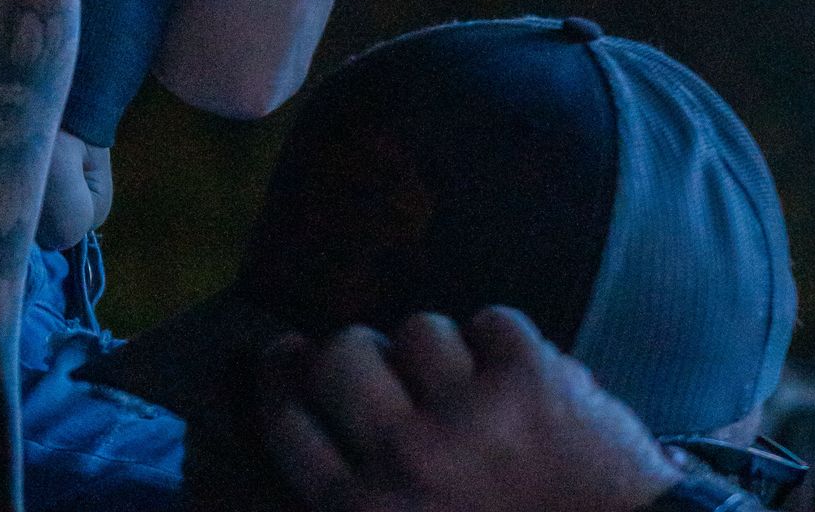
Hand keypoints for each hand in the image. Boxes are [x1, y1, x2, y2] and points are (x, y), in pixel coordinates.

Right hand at [253, 308, 675, 511]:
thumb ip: (359, 499)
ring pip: (419, 330)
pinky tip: (523, 388)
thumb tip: (326, 445)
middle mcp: (407, 460)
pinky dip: (507, 348)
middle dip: (358, 357)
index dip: (281, 379)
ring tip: (472, 395)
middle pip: (340, 357)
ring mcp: (470, 415)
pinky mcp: (533, 377)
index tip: (286, 360)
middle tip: (378, 369)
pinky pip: (491, 321)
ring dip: (444, 358)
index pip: (288, 421)